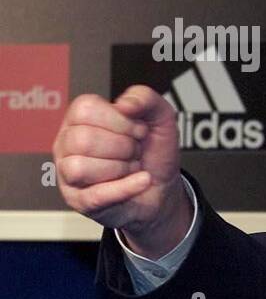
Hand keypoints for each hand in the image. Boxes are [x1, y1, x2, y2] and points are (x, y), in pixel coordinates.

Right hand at [53, 85, 189, 256]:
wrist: (164, 188)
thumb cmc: (153, 151)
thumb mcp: (160, 117)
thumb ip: (145, 98)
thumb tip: (124, 105)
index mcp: (79, 117)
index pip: (85, 109)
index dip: (120, 121)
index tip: (139, 130)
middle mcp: (66, 143)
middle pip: (83, 140)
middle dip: (123, 146)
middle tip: (135, 152)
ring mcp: (67, 173)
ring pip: (80, 168)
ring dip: (120, 168)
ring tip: (131, 167)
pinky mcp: (78, 200)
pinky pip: (96, 195)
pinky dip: (126, 187)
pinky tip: (143, 180)